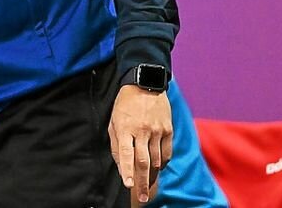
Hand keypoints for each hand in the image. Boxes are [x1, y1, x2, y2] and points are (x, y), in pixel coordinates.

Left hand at [109, 85, 171, 204]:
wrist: (145, 84)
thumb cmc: (125, 106)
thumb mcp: (113, 122)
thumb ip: (117, 145)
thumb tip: (122, 166)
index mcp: (125, 128)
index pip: (126, 154)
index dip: (127, 171)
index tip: (128, 185)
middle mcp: (142, 130)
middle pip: (143, 162)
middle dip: (143, 183)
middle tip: (143, 198)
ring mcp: (157, 130)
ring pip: (156, 160)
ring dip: (153, 175)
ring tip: (148, 184)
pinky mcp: (168, 129)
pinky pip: (166, 153)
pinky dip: (162, 163)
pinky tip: (157, 167)